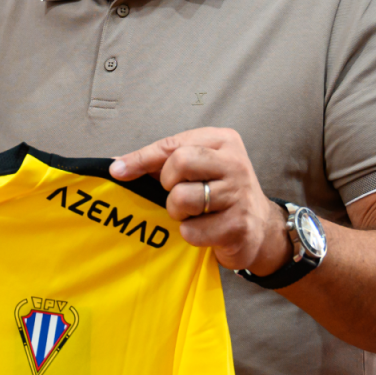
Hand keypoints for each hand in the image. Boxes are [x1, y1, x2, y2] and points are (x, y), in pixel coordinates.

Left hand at [109, 127, 289, 273]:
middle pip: (179, 163)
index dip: (140, 158)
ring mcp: (239, 194)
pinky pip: (192, 231)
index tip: (117, 171)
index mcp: (221, 141)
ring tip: (192, 213)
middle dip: (168, 184)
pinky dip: (190, 233)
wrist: (259, 226)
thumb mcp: (196, 169)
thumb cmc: (217, 192)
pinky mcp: (239, 225)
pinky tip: (205, 229)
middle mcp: (234, 163)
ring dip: (177, 212)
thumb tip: (116, 164)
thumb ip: (159, 164)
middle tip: (177, 193)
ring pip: (182, 199)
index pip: (172, 145)